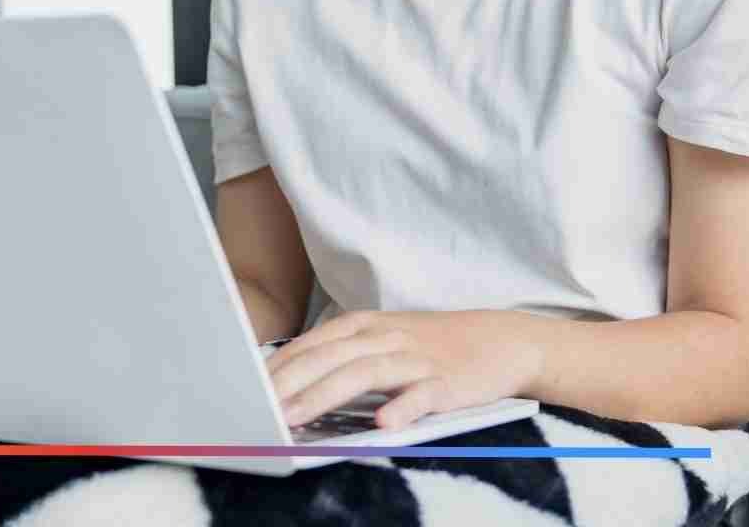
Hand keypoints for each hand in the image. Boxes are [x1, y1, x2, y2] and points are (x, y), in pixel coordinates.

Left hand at [264, 309, 542, 430]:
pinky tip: (382, 423)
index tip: (244, 387)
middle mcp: (388, 337)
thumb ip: (343, 355)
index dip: (278, 366)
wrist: (503, 341)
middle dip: (288, 383)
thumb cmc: (433, 345)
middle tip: (255, 407)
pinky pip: (422, 395)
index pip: (313, 344)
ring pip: (365, 374)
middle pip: (329, 357)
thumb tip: (290, 380)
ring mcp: (418, 359)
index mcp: (368, 326)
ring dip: (325, 395)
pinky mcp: (448, 383)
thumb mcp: (385, 340)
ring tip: (293, 417)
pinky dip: (402, 406)